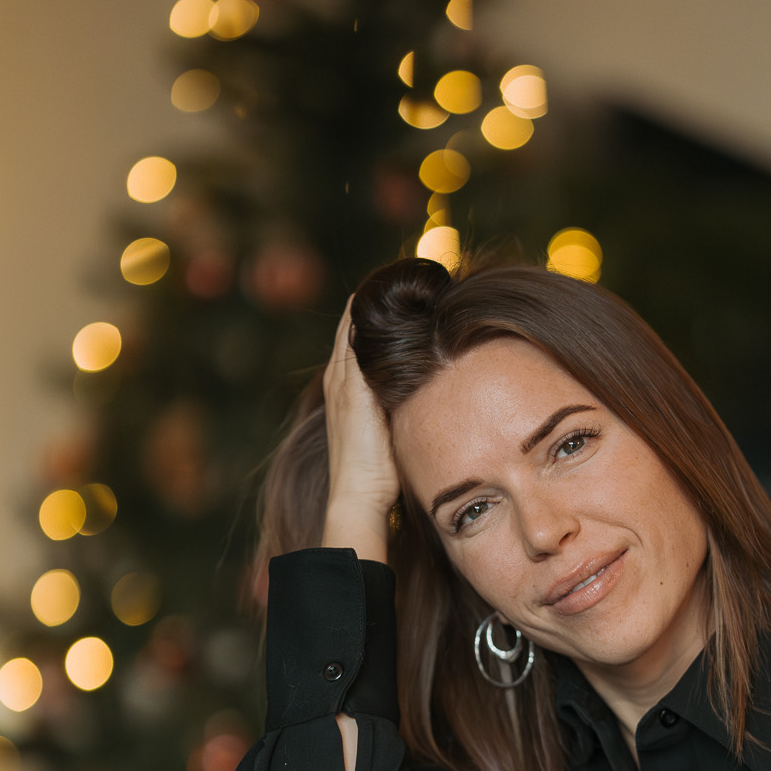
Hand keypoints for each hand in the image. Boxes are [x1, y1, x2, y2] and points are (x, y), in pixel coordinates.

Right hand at [322, 296, 397, 561]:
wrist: (358, 495)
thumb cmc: (379, 476)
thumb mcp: (392, 431)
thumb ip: (401, 408)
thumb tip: (431, 393)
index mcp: (346, 389)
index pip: (356, 339)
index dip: (376, 317)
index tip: (403, 295)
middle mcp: (339, 379)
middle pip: (352, 324)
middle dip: (376, 300)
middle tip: (406, 274)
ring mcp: (342, 381)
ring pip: (353, 324)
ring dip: (373, 301)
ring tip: (403, 276)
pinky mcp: (351, 387)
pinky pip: (356, 338)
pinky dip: (369, 317)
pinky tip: (391, 297)